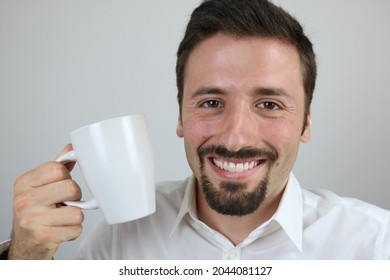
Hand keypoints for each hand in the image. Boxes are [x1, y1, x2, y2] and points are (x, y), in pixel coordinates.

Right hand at [8, 144, 83, 258]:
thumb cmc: (35, 212)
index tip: (61, 184)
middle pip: (71, 188)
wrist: (25, 244)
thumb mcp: (40, 187)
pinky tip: (61, 229)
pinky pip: (76, 228)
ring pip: (77, 211)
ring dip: (75, 216)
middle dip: (75, 196)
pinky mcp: (43, 237)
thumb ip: (56, 167)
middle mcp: (24, 200)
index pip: (58, 168)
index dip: (66, 177)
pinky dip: (73, 230)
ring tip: (62, 217)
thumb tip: (72, 148)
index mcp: (24, 183)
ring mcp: (32, 219)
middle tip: (65, 202)